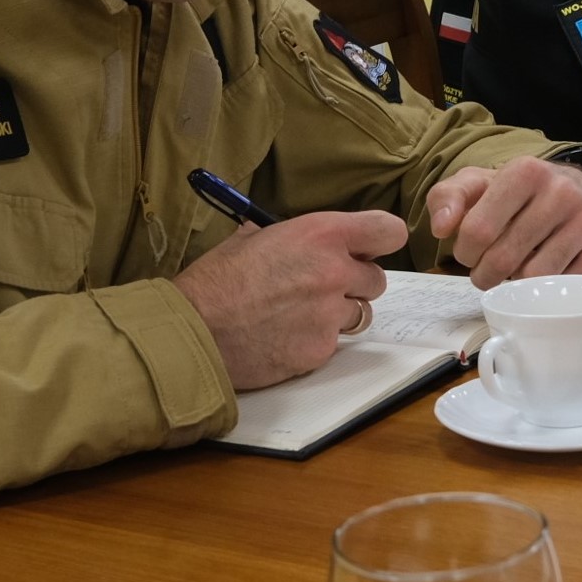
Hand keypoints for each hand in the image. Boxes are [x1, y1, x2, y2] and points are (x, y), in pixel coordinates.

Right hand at [173, 210, 407, 387]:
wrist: (194, 331)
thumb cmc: (216, 281)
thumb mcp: (252, 237)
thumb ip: (293, 237)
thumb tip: (304, 240)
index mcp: (321, 234)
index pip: (387, 232)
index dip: (379, 241)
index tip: (366, 250)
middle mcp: (335, 272)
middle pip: (376, 279)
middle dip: (354, 284)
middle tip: (321, 288)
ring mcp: (331, 314)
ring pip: (360, 314)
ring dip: (338, 314)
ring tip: (298, 314)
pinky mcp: (321, 349)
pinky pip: (334, 343)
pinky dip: (316, 340)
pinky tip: (285, 336)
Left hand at [426, 158, 581, 286]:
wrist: (580, 191)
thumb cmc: (519, 196)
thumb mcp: (477, 185)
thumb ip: (447, 198)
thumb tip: (442, 227)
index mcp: (525, 171)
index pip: (477, 231)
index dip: (465, 253)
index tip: (470, 253)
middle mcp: (562, 189)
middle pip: (505, 259)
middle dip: (486, 275)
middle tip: (489, 272)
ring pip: (536, 277)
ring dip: (518, 283)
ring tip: (518, 269)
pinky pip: (569, 285)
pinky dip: (553, 286)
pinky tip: (550, 270)